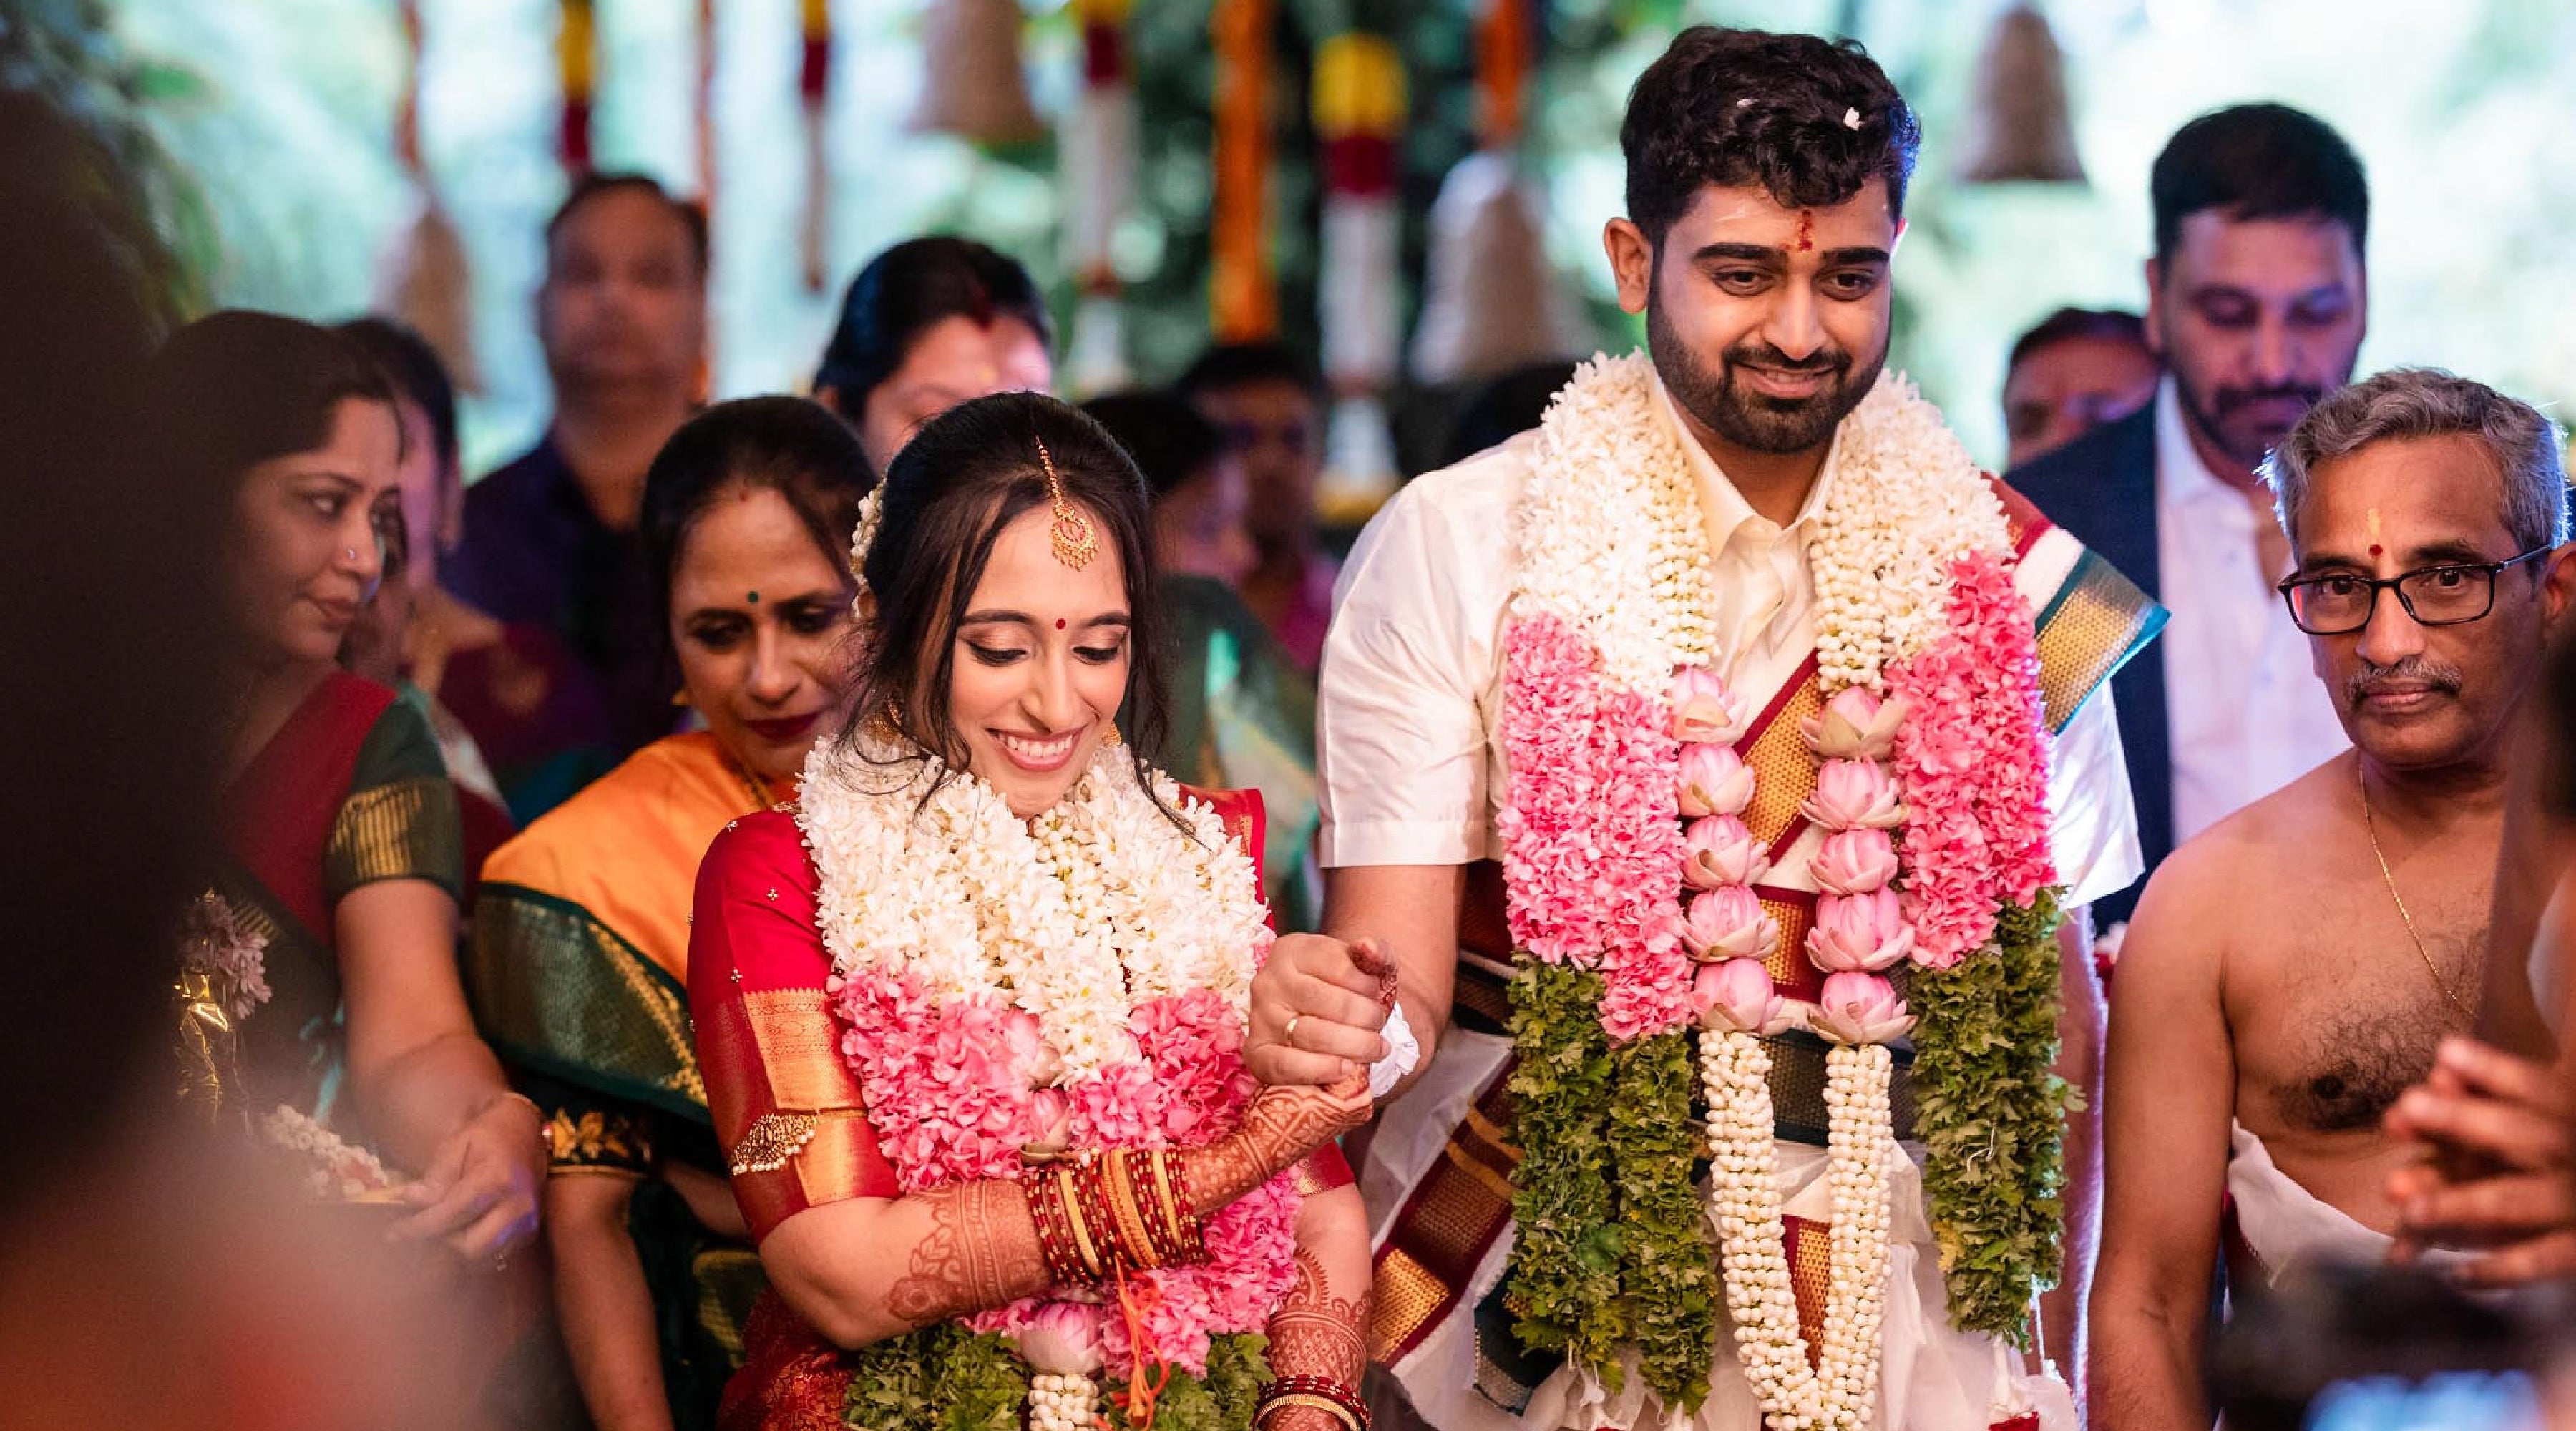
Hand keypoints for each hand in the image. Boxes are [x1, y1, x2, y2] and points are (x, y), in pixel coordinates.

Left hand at [390, 1093, 544, 1262]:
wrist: (526, 1133)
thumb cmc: (488, 1135)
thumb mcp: (457, 1143)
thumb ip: (436, 1175)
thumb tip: (411, 1200)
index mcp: (497, 1179)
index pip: (452, 1216)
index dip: (418, 1227)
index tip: (392, 1231)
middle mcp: (517, 1206)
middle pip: (470, 1246)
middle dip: (439, 1242)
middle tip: (414, 1231)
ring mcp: (527, 1223)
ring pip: (483, 1257)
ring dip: (454, 1250)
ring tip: (435, 1232)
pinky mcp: (528, 1233)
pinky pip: (494, 1256)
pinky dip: (472, 1250)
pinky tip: (457, 1233)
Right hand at [1246, 934, 1393, 1087]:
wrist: (1314, 1019)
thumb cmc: (1341, 989)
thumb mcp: (1362, 965)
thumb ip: (1377, 953)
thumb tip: (1368, 947)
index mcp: (1292, 951)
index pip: (1339, 966)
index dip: (1368, 986)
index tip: (1377, 995)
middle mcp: (1269, 981)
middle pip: (1326, 1002)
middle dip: (1365, 1018)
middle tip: (1379, 1026)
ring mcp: (1260, 1017)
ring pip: (1311, 1035)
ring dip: (1353, 1046)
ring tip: (1374, 1048)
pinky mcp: (1256, 1052)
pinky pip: (1286, 1065)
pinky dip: (1320, 1070)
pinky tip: (1345, 1069)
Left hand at [2383, 1037, 2575, 1284]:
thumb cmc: (2561, 1143)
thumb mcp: (2549, 1112)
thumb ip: (2500, 1088)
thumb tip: (2441, 1065)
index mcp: (2569, 1113)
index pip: (2537, 1086)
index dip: (2492, 1069)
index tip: (2444, 1050)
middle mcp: (2570, 1154)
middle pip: (2522, 1134)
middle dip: (2462, 1121)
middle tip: (2401, 1109)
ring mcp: (2573, 1203)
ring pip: (2516, 1200)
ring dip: (2461, 1202)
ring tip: (2407, 1209)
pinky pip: (2543, 1259)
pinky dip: (2501, 1269)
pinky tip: (2456, 1274)